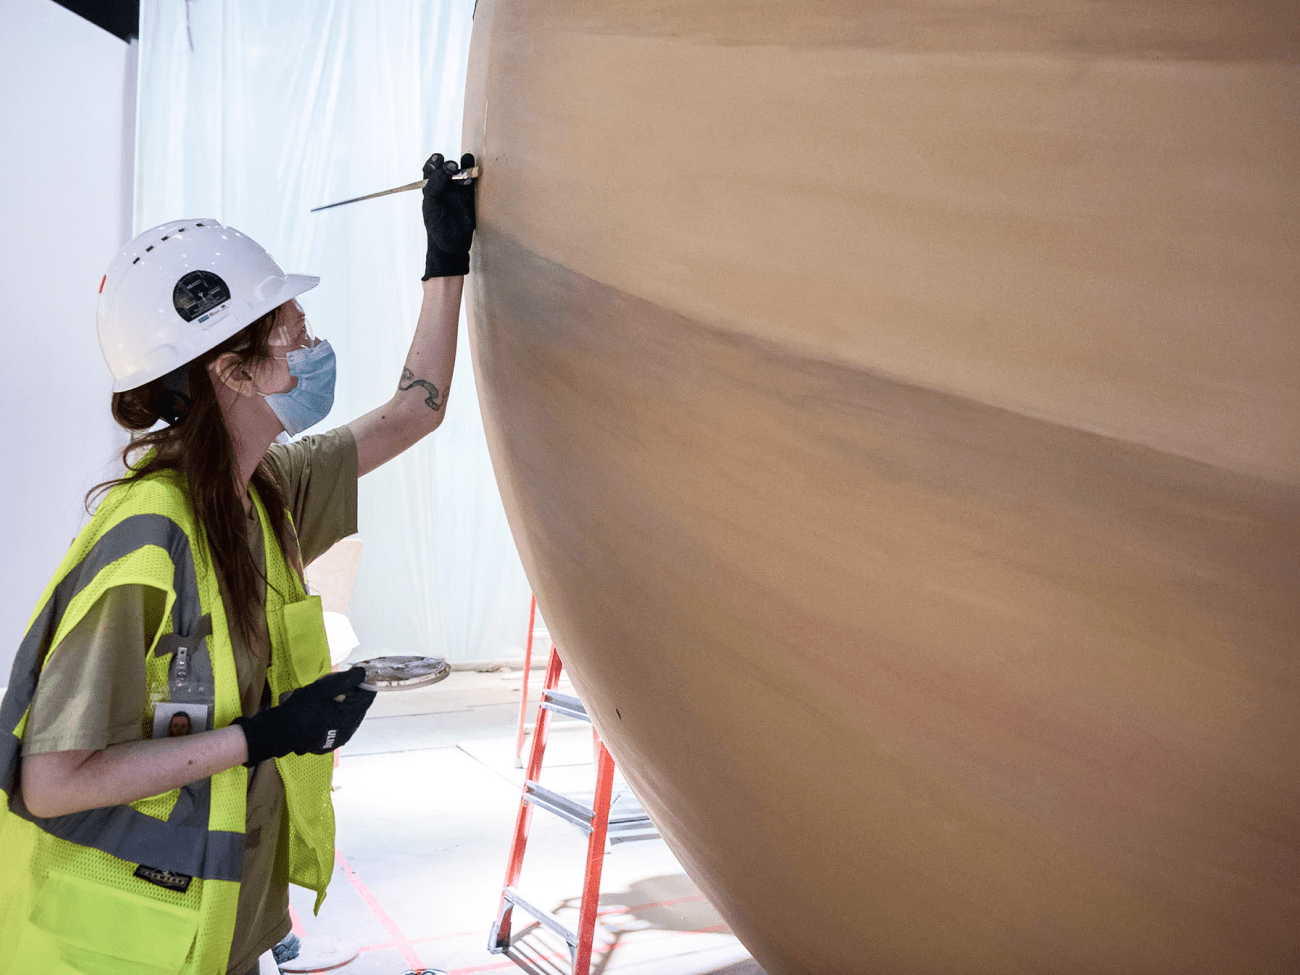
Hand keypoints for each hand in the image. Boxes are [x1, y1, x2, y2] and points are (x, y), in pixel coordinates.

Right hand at [233, 666, 376, 765]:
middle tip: (344, 683)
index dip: (366, 683)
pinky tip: (326, 710)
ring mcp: (338, 739)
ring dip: (346, 705)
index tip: (361, 674)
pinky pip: (340, 726)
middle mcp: (348, 730)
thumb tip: (362, 673)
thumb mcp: (324, 688)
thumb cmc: (302, 708)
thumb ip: (346, 679)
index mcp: (350, 717)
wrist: (280, 731)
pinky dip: (337, 716)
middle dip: (355, 694)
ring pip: (350, 717)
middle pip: (359, 707)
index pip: (368, 697)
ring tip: (333, 697)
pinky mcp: (328, 744)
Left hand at [421, 151, 475, 278]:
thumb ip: (435, 185)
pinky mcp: (471, 197)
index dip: (434, 161)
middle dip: (449, 165)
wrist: (452, 243)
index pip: (431, 169)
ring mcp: (458, 191)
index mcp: (431, 187)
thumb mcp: (431, 205)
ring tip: (466, 165)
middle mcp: (444, 187)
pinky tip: (474, 174)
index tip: (438, 158)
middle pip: (447, 169)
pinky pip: (473, 184)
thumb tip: (446, 168)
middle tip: (452, 167)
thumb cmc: (437, 225)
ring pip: (461, 174)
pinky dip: (474, 176)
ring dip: (464, 167)